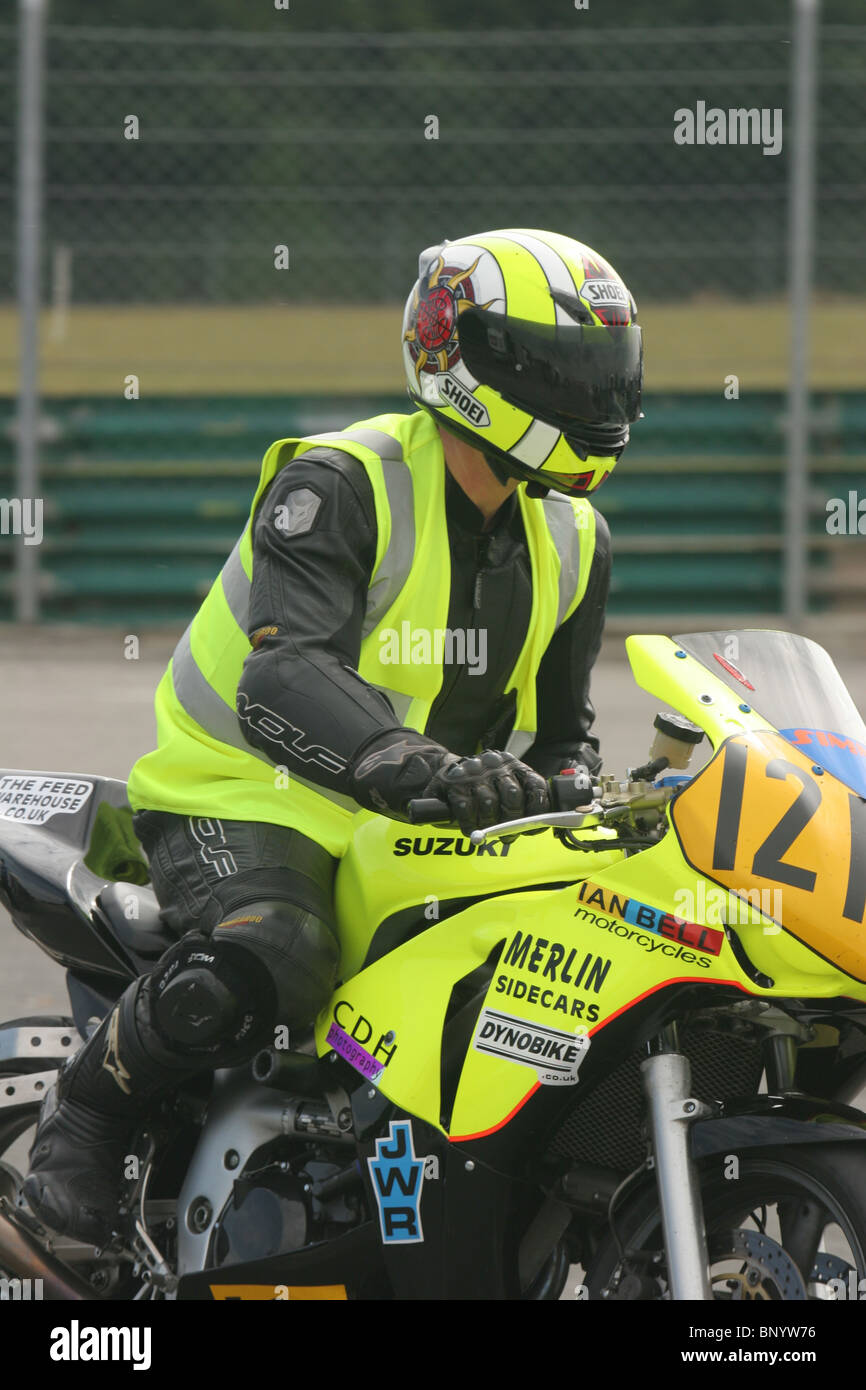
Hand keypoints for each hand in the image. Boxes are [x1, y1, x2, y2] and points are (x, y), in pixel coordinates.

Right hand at [422, 749, 549, 836]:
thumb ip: (523, 803)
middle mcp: (496, 765)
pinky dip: (470, 824)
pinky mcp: (453, 782)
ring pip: (489, 803)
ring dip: (488, 823)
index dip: (538, 808)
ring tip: (485, 828)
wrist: (447, 774)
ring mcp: (474, 772)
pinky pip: (466, 809)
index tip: (536, 825)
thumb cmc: (482, 789)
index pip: (535, 785)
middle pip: (513, 795)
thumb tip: (537, 826)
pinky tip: (470, 826)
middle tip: (508, 834)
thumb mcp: (504, 789)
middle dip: (512, 820)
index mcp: (514, 766)